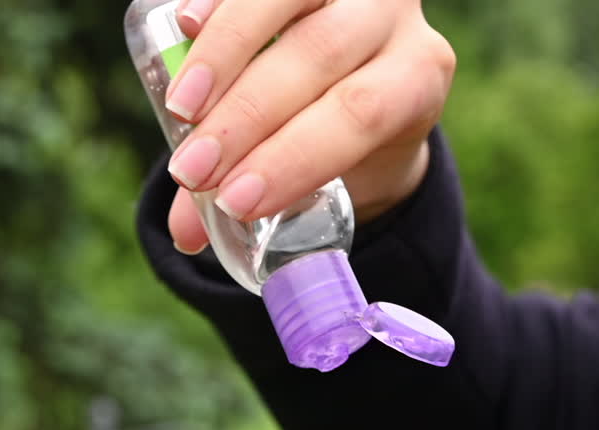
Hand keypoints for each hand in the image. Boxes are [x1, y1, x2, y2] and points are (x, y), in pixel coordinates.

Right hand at [163, 0, 455, 252]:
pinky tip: (185, 26)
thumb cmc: (339, 137)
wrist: (365, 79)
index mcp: (418, 77)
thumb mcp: (330, 176)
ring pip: (285, 0)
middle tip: (193, 170)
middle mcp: (395, 17)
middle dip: (246, 117)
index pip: (362, 113)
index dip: (294, 156)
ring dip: (223, 57)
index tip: (234, 201)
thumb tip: (187, 237)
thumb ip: (264, 199)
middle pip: (319, 55)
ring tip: (180, 110)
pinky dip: (217, 2)